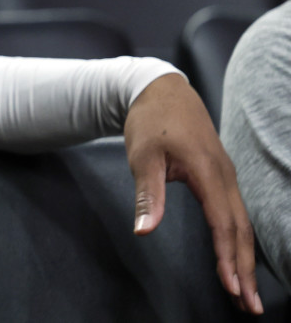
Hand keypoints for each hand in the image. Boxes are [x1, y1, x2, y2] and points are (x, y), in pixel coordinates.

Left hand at [124, 73, 261, 314]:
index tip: (232, 287)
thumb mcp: (142, 157)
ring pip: (242, 223)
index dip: (228, 257)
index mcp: (208, 173)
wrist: (162, 90)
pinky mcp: (221, 176)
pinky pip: (236, 213)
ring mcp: (226, 176)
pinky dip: (239, 239)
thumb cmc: (151, 122)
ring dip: (245, 258)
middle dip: (246, 269)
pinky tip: (237, 257)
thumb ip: (148, 195)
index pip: (223, 224)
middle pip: (241, 230)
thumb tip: (144, 232)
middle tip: (250, 304)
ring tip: (246, 291)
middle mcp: (225, 177)